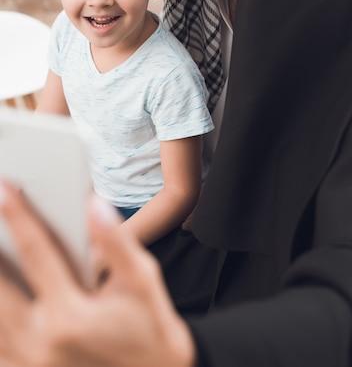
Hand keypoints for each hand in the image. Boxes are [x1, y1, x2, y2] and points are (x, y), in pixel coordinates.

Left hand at [0, 180, 195, 366]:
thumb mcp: (142, 281)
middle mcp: (42, 343)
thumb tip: (94, 205)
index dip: (18, 216)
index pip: (36, 253)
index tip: (3, 188)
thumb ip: (116, 242)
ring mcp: (29, 366)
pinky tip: (3, 307)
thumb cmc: (151, 329)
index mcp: (70, 315)